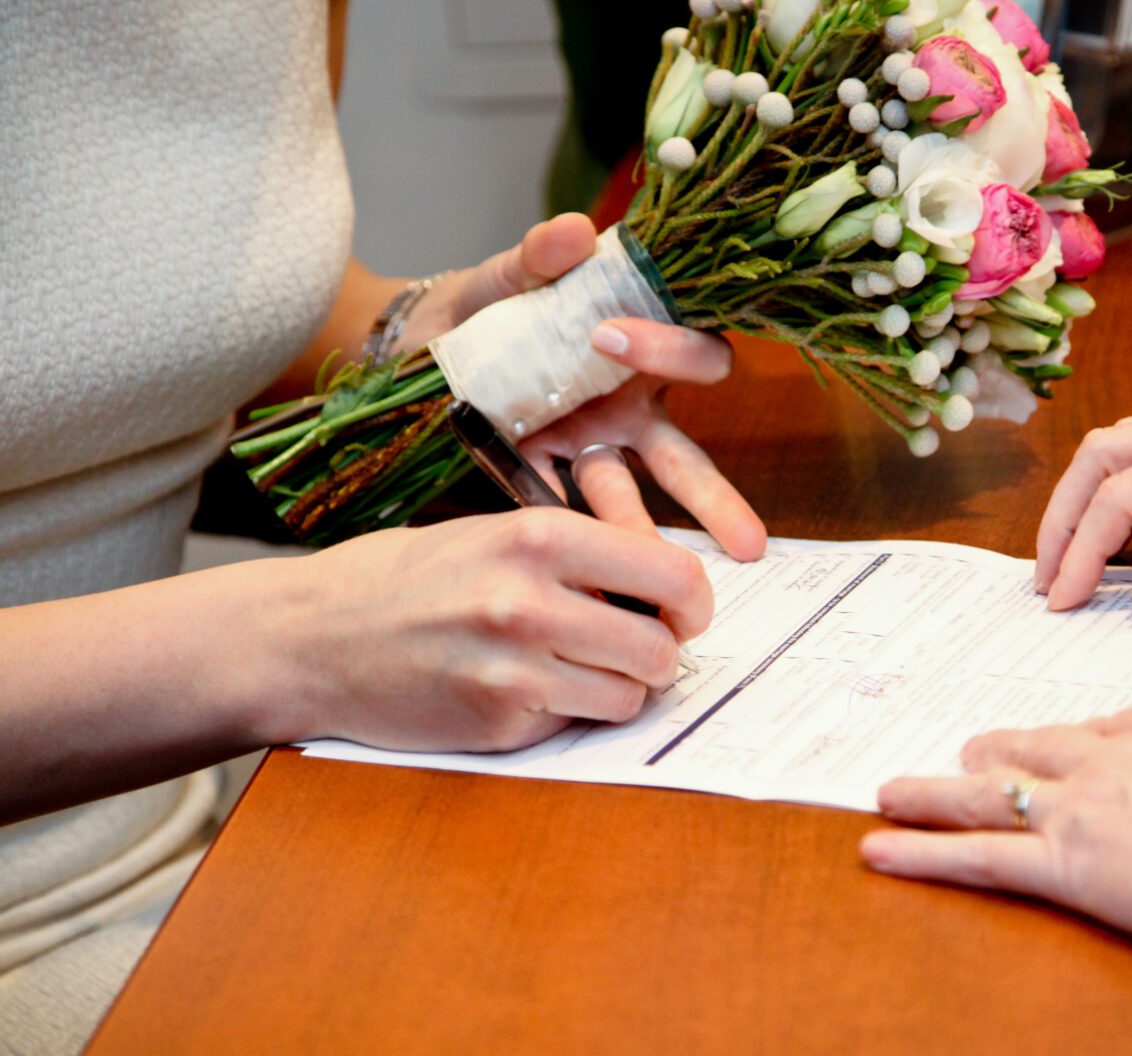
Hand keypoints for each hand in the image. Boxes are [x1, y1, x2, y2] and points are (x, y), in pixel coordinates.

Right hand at [270, 506, 711, 752]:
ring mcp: (512, 669)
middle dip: (660, 654)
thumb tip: (667, 584)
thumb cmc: (406, 579)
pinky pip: (575, 724)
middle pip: (661, 648)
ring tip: (575, 667)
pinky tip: (523, 689)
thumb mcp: (493, 535)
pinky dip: (566, 712)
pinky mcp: (496, 723)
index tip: (686, 612)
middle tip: (636, 648)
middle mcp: (528, 600)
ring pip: (629, 696)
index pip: (671, 575)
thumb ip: (579, 555)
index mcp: (537, 536)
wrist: (310, 638)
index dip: (692, 601)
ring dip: (617, 689)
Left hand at [411, 213, 766, 562]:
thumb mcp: (501, 278)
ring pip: (632, 495)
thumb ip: (535, 258)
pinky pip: (560, 509)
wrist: (405, 352)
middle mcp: (624, 406)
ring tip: (663, 579)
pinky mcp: (540, 474)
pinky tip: (575, 569)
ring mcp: (586, 445)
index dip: (670, 348)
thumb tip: (576, 231)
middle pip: (684, 454)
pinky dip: (565, 537)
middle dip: (715, 499)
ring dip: (646, 534)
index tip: (609, 337)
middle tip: (748, 545)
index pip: (692, 352)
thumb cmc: (476, 305)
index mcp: (635, 345)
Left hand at [860, 709, 1131, 953]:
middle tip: (961, 752)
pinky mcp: (1064, 864)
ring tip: (890, 792)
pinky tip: (880, 848)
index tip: (1051, 745)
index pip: (1094, 731)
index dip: (1064, 743)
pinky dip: (920, 852)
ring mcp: (1076, 810)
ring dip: (929, 794)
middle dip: (988, 753)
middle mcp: (1104, 760)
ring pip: (983, 797)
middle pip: (1026, 751)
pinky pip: (975, 857)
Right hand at [1034, 410, 1131, 615]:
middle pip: (1107, 451)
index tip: (1062, 601)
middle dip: (1062, 512)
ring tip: (1069, 554)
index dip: (1080, 550)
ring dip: (1086, 492)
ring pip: (1127, 438)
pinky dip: (1120, 482)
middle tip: (1047, 576)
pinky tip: (1119, 529)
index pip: (1126, 498)